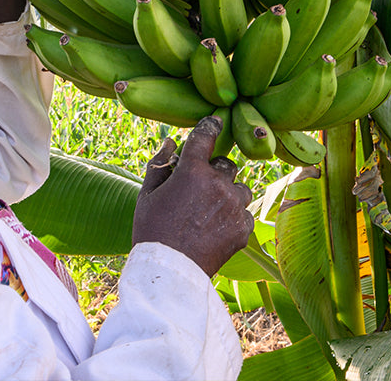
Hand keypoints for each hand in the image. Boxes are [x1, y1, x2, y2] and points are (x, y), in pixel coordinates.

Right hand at [131, 116, 254, 276]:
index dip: (211, 125)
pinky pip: (244, 213)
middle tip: (199, 187)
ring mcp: (234, 207)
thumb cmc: (152, 229)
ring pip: (240, 189)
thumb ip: (160, 164)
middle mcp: (218, 184)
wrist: (171, 270)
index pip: (206, 135)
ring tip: (209, 210)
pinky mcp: (243, 228)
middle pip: (227, 164)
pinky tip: (215, 228)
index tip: (216, 120)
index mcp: (192, 170)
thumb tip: (171, 142)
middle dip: (215, 171)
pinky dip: (233, 216)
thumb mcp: (147, 194)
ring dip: (228, 193)